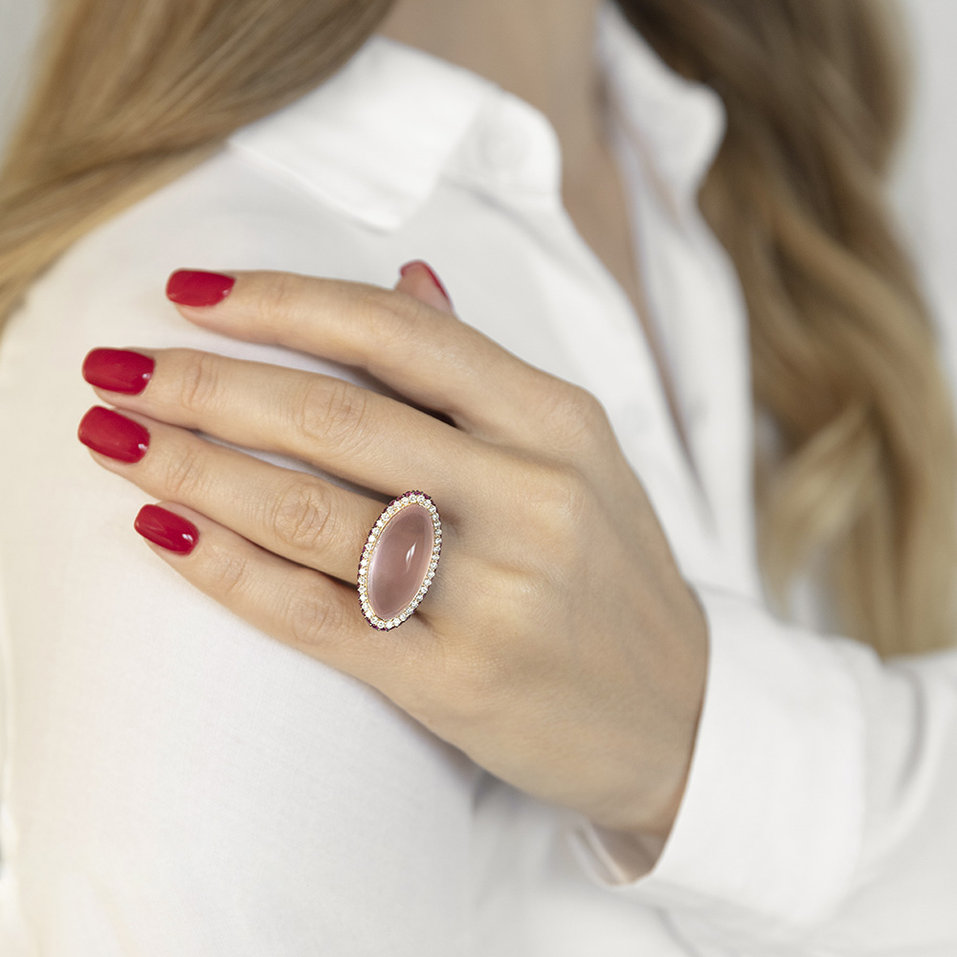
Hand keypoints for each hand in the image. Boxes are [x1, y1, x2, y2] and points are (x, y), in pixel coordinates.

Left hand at [78, 264, 707, 840]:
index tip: (187, 292)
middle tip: (115, 369)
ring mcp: (498, 593)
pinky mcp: (458, 681)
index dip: (281, 302)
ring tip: (112, 438)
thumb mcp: (574, 453)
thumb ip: (479, 369)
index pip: (397, 332)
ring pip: (312, 514)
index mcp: (558, 422)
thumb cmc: (612, 571)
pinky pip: (317, 616)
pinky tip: (162, 531)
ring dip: (192, 468)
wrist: (680, 714)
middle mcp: (532, 496)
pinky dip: (226, 569)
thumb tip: (402, 275)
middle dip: (205, 386)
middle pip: (336, 419)